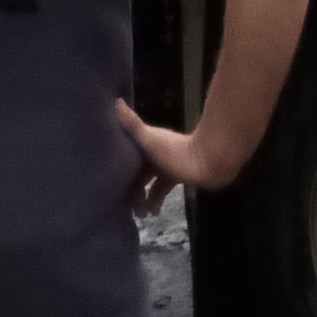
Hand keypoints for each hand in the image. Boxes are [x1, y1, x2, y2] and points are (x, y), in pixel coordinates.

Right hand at [117, 98, 242, 215]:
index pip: (124, 156)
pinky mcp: (176, 176)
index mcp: (144, 143)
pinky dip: (156, 200)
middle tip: (124, 208)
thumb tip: (115, 101)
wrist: (211, 162)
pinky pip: (161, 189)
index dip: (115, 167)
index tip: (105, 183)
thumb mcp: (150, 140)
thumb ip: (133, 124)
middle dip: (129, 188)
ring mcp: (165, 165)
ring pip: (148, 183)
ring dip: (142, 198)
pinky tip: (154, 213)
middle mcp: (152, 153)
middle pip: (135, 172)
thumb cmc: (178, 152)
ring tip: (140, 215)